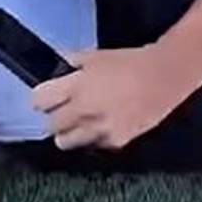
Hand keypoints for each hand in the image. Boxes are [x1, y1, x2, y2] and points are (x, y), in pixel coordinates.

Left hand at [33, 44, 195, 151]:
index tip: (43, 99)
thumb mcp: (94, 56)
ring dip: (68, 133)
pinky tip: (101, 125)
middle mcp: (84, 111)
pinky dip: (92, 138)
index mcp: (75, 87)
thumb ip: (70, 63)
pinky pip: (92, 145)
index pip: (38, 101)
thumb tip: (54, 64)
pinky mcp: (116, 141)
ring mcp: (99, 129)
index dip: (40, 99)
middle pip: (50, 125)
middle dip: (54, 117)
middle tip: (63, 110)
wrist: (163, 77)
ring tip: (79, 122)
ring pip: (65, 142)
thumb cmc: (130, 63)